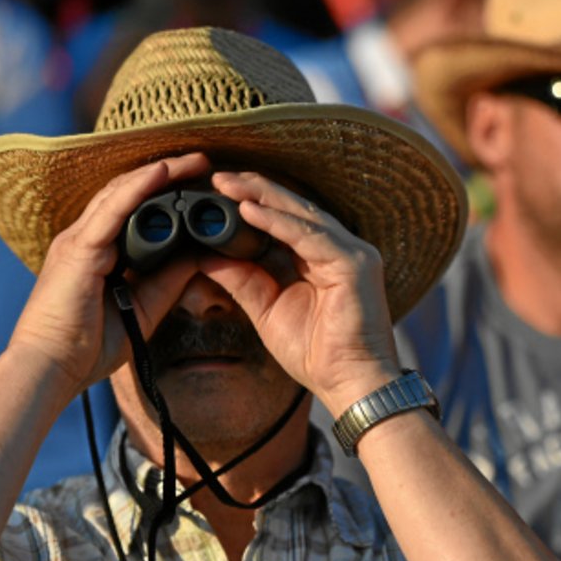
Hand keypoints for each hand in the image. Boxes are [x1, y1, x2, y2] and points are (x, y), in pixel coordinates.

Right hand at [8, 154, 207, 393]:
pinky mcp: (78, 249)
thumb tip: (200, 256)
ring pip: (122, 192)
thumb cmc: (88, 346)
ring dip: (159, 173)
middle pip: (129, 193)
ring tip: (192, 160)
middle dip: (167, 175)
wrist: (52, 368)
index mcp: (98, 252)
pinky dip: (138, 188)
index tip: (199, 185)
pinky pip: (112, 210)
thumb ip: (168, 280)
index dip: (164, 194)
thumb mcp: (144, 306)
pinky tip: (161, 172)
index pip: (133, 210)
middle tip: (202, 162)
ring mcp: (79, 240)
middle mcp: (86, 239)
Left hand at [199, 171, 401, 416]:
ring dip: (263, 197)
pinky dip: (278, 222)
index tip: (215, 191)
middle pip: (294, 209)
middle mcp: (341, 249)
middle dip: (255, 190)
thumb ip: (242, 280)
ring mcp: (352, 253)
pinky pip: (310, 236)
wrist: (350, 384)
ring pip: (302, 215)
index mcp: (323, 258)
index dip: (253, 201)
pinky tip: (249, 211)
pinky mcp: (355, 264)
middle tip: (217, 176)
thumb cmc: (316, 355)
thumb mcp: (267, 309)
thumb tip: (205, 255)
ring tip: (228, 185)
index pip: (286, 219)